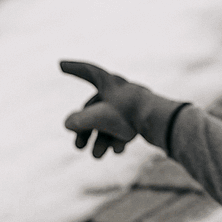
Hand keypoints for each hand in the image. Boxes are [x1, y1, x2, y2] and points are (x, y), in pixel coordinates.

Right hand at [59, 60, 185, 156]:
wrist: (161, 121)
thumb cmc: (127, 114)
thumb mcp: (97, 118)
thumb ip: (78, 121)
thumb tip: (68, 124)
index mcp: (108, 82)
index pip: (87, 71)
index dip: (73, 69)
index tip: (60, 65)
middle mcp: (119, 91)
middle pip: (94, 110)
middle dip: (85, 130)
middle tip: (78, 147)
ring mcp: (130, 104)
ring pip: (109, 123)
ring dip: (101, 141)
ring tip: (98, 156)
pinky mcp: (140, 118)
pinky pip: (124, 129)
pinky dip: (118, 139)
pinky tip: (118, 151)